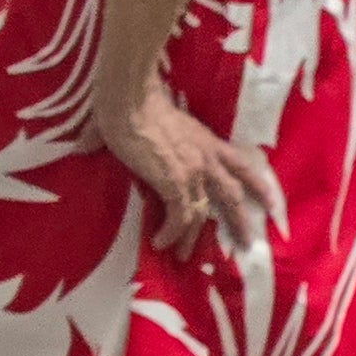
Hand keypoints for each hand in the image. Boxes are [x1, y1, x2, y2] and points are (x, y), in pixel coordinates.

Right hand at [95, 78, 285, 261]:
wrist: (129, 99)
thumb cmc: (130, 101)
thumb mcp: (146, 122)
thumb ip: (131, 138)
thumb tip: (84, 146)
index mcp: (206, 141)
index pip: (241, 165)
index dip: (258, 185)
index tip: (271, 203)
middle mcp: (206, 157)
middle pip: (234, 195)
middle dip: (242, 222)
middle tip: (249, 243)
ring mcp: (193, 171)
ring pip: (204, 213)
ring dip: (195, 238)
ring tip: (186, 256)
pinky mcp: (176, 183)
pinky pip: (180, 218)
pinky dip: (171, 233)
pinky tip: (161, 242)